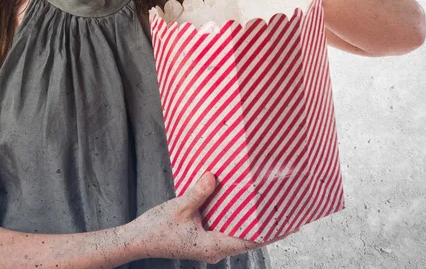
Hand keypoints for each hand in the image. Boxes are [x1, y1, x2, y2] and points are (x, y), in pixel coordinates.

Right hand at [130, 171, 297, 263]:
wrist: (138, 240)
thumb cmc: (158, 229)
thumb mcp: (179, 208)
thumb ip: (198, 193)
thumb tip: (214, 177)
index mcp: (214, 247)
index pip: (250, 240)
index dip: (270, 232)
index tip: (287, 222)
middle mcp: (215, 248)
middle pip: (247, 236)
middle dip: (264, 224)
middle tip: (281, 207)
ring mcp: (208, 243)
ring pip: (235, 230)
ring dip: (248, 218)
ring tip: (264, 202)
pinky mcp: (202, 236)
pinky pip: (223, 225)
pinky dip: (233, 214)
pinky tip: (236, 200)